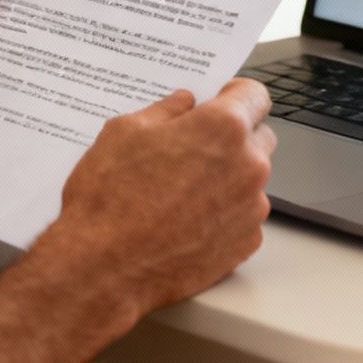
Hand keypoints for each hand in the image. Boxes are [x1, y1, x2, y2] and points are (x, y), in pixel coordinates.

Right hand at [31, 79, 277, 320]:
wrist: (104, 268)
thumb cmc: (110, 197)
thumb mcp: (125, 132)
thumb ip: (165, 110)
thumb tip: (184, 103)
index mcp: (223, 127)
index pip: (254, 94)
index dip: (234, 95)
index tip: (219, 101)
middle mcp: (248, 165)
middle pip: (258, 137)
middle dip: (232, 137)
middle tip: (193, 149)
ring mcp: (251, 208)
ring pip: (250, 179)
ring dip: (227, 177)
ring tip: (182, 192)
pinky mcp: (246, 243)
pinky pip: (243, 216)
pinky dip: (223, 214)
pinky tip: (187, 221)